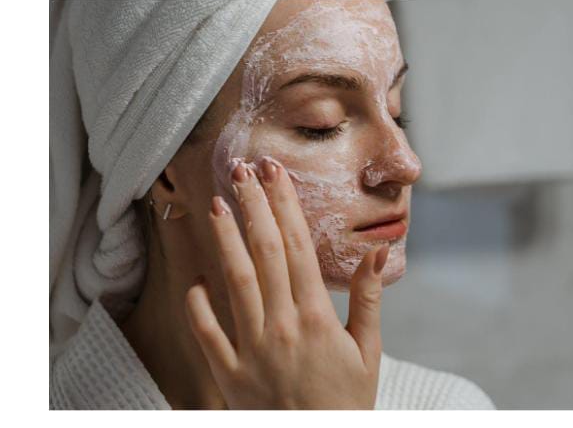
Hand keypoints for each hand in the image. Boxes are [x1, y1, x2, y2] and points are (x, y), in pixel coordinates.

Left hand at [184, 156, 389, 408]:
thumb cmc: (347, 402)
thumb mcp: (368, 352)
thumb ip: (368, 299)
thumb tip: (374, 253)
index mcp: (318, 317)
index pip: (299, 247)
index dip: (285, 205)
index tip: (275, 174)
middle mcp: (282, 325)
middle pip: (265, 252)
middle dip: (253, 207)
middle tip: (242, 170)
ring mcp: (252, 349)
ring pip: (234, 281)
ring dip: (225, 240)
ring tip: (217, 205)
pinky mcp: (229, 373)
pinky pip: (206, 332)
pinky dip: (198, 303)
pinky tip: (197, 278)